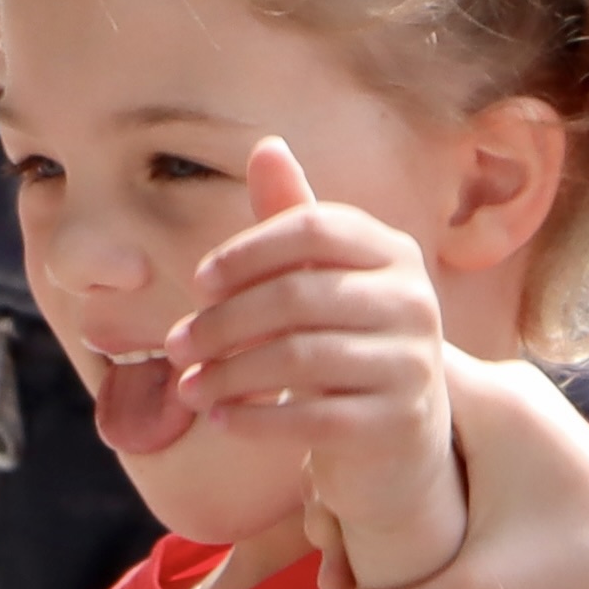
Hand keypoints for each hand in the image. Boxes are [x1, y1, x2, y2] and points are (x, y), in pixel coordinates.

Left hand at [164, 141, 463, 588]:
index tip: (199, 283)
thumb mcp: (322, 281)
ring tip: (189, 388)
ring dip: (228, 375)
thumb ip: (292, 220)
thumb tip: (266, 145)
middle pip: (296, 295)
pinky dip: (256, 419)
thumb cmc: (346, 345)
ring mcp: (412, 364)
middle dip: (223, 322)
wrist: (401, 444)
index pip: (312, 227)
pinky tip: (221, 420)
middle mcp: (413, 301)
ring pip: (299, 359)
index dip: (247, 251)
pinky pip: (313, 418)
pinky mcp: (398, 424)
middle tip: (176, 345)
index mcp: (393, 252)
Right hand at [338, 344, 588, 588]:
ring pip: (412, 431)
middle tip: (327, 542)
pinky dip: (411, 490)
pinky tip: (392, 549)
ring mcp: (511, 411)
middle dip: (345, 473)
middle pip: (387, 404)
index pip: (379, 370)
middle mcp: (500, 388)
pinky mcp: (519, 442)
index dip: (334, 421)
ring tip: (350, 560)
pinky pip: (442, 448)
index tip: (322, 490)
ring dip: (375, 488)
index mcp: (490, 399)